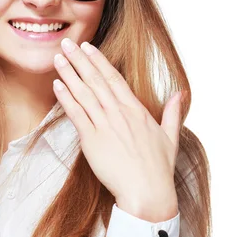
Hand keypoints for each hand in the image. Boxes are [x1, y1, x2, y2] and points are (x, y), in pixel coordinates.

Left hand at [52, 38, 181, 221]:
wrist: (147, 193)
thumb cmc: (158, 169)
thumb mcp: (170, 137)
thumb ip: (172, 112)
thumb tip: (180, 94)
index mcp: (136, 110)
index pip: (114, 78)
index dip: (99, 61)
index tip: (88, 47)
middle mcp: (120, 113)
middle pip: (96, 80)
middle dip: (80, 59)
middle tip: (67, 43)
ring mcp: (105, 125)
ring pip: (84, 93)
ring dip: (69, 74)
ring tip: (58, 58)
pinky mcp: (92, 141)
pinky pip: (77, 114)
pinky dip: (66, 98)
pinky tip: (57, 84)